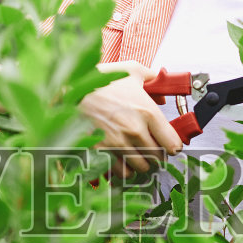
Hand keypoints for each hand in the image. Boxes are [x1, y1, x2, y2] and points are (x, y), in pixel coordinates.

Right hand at [80, 61, 184, 177]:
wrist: (70, 90)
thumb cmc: (99, 81)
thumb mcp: (131, 70)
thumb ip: (153, 78)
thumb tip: (163, 91)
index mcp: (146, 112)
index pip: (172, 143)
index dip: (173, 145)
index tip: (170, 145)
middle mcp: (134, 131)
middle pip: (158, 158)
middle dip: (157, 155)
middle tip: (153, 149)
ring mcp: (117, 143)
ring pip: (141, 167)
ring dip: (142, 163)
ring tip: (138, 155)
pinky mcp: (102, 152)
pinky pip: (121, 171)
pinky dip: (124, 169)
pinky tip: (122, 160)